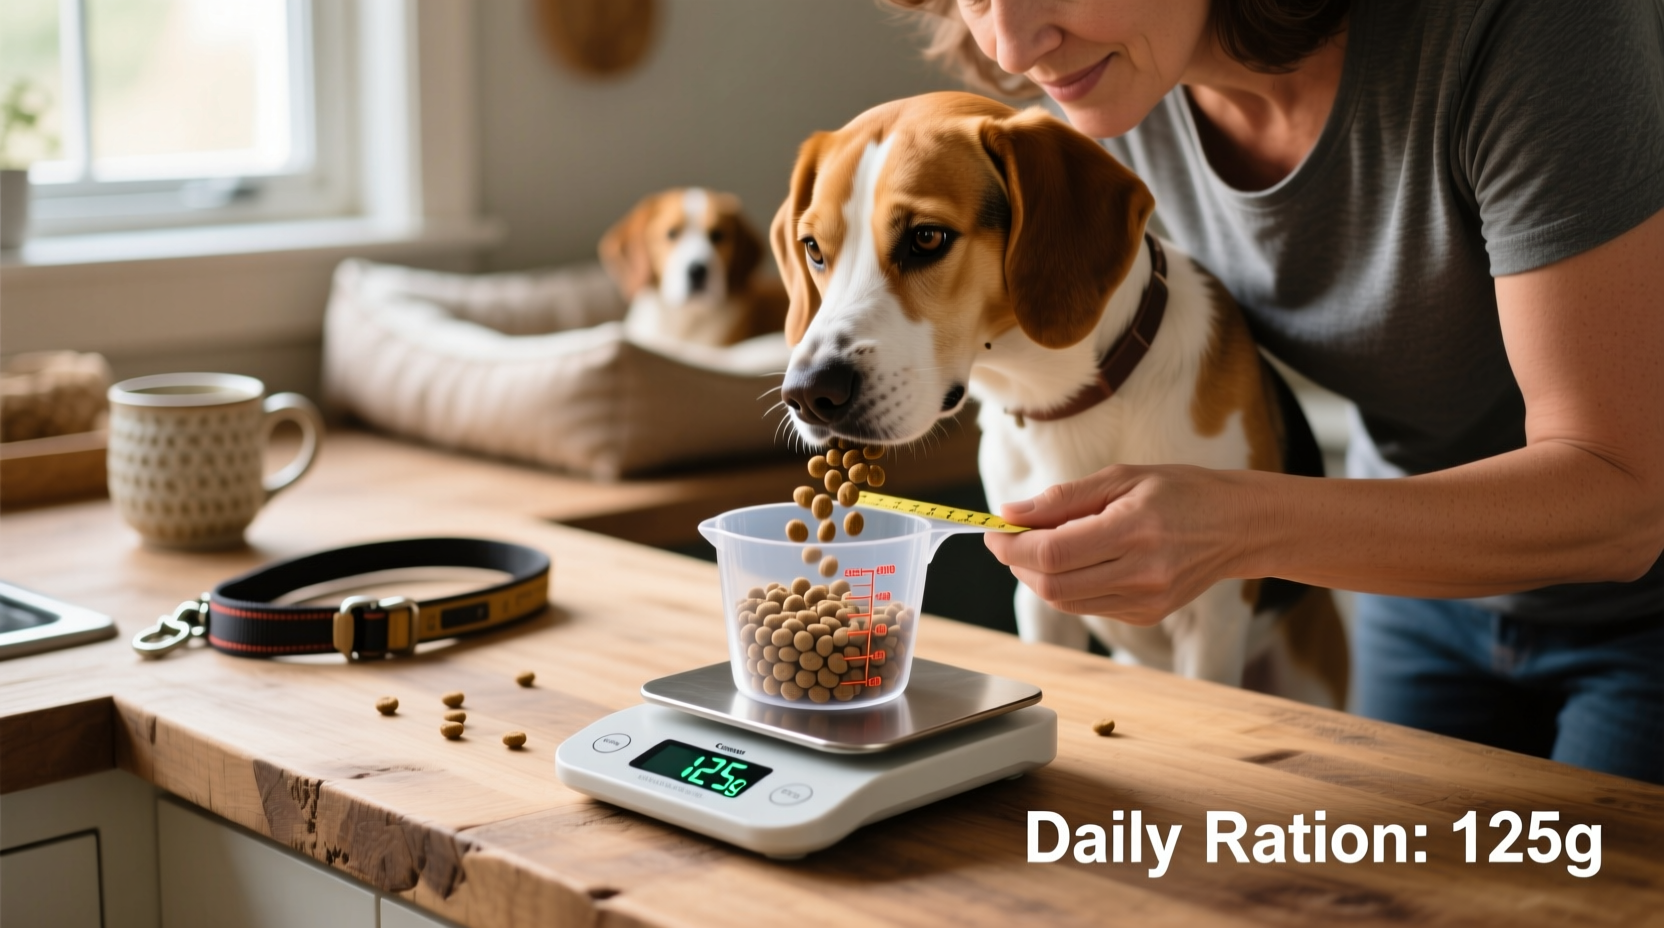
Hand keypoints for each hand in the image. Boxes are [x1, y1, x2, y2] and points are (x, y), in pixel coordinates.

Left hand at [983, 464, 1264, 625]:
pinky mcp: (1146, 616)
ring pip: (1065, 602)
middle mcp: (1141, 574)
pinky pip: (1087, 607)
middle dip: (1018, 564)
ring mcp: (1145, 601)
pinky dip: (1067, 586)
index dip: (1012, 546)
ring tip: (1042, 547)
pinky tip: (1076, 561)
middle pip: (1051, 586)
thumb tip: (1009, 514)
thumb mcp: (1122, 478)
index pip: (1052, 554)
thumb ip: (1062, 499)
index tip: (993, 530)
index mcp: (1134, 531)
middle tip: (1010, 540)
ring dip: (1038, 577)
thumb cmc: (1180, 491)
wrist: (1240, 526)